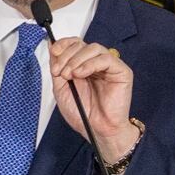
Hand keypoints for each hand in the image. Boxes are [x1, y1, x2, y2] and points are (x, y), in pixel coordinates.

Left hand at [46, 38, 142, 161]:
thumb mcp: (61, 88)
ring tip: (70, 75)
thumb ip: (57, 67)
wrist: (96, 130)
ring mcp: (109, 67)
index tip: (55, 53)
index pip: (74, 44)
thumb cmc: (82, 113)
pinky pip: (106, 59)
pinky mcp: (121, 72)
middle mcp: (95, 64)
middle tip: (61, 71)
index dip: (63, 45)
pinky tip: (81, 74)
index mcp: (82, 66)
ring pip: (94, 48)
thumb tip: (52, 46)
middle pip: (82, 44)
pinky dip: (90, 64)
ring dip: (77, 59)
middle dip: (67, 55)